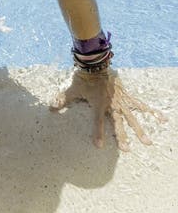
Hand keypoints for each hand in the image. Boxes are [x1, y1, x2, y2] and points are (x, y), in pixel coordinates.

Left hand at [50, 68, 166, 150]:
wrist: (95, 63)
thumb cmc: (83, 77)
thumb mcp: (72, 90)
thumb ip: (63, 100)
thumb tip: (50, 107)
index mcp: (98, 104)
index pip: (97, 122)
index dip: (98, 133)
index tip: (99, 146)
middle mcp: (111, 104)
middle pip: (118, 122)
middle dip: (122, 136)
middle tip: (126, 149)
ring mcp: (121, 100)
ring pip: (132, 117)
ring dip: (139, 129)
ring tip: (147, 142)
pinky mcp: (126, 95)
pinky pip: (140, 104)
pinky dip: (151, 111)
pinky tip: (161, 119)